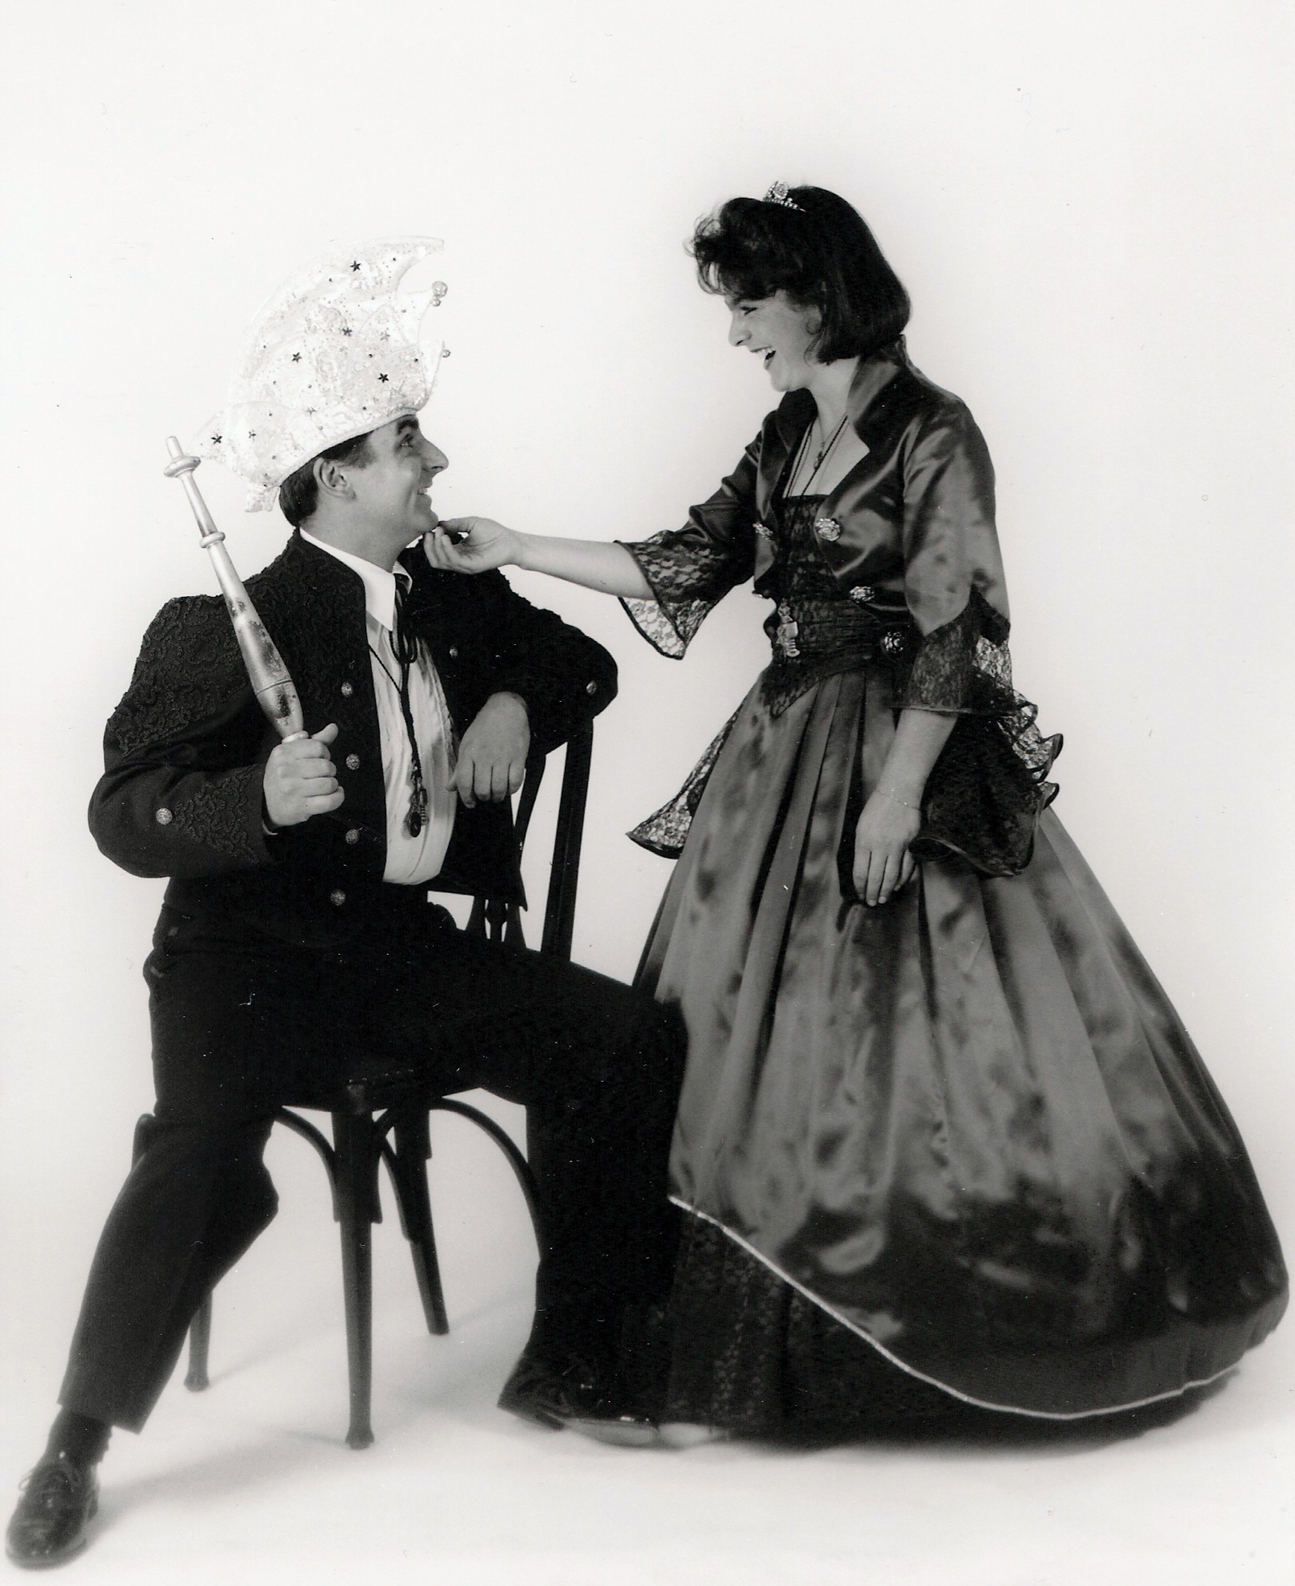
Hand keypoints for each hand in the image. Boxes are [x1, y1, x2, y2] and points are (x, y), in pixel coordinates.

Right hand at [263, 723, 343, 828]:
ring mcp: (293, 790)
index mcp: (284, 753)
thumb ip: (315, 740)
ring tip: (325, 785)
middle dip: (329, 771)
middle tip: (322, 775)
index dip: (325, 754)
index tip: (319, 759)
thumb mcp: (292, 754)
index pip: (319, 747)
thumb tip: (333, 728)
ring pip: (330, 783)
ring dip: (333, 785)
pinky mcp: (301, 807)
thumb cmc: (283, 776)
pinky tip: (334, 794)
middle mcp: (286, 770)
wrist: (267, 804)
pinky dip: (338, 797)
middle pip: (326, 766)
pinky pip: (330, 801)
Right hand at [424, 518, 522, 574]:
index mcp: (458, 552)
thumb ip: (454, 524)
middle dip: (429, 546)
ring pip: (441, 562)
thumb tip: (438, 525)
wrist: (511, 540)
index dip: (429, 542)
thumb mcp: (470, 523)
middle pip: (435, 561)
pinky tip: (445, 537)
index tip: (430, 528)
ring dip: (436, 546)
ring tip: (439, 533)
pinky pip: (454, 560)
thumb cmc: (494, 532)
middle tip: (431, 532)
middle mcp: (460, 561)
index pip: (436, 553)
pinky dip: (446, 548)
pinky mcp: (472, 567)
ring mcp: (465, 565)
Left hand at [451, 692, 529, 807]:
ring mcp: (502, 757)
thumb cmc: (485, 727)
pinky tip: (508, 787)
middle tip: (485, 796)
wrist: (506, 710)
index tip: (471, 803)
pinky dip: (511, 789)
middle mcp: (484, 756)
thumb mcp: (467, 744)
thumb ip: (459, 768)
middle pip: (482, 789)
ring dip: (497, 797)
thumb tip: (450, 788)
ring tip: (497, 795)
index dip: (466, 798)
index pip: (464, 783)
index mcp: (469, 753)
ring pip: (498, 788)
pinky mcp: (518, 757)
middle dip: (483, 798)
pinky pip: (515, 782)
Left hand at [852, 789, 919, 906]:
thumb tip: (863, 870)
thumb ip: (861, 848)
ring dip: (886, 891)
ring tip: (883, 899)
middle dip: (872, 893)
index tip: (860, 894)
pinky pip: (907, 868)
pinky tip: (897, 886)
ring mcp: (898, 846)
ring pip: (892, 876)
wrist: (899, 793)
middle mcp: (880, 846)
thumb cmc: (876, 808)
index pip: (860, 872)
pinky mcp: (911, 844)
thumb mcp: (861, 826)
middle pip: (875, 878)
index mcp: (864, 841)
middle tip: (871, 902)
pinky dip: (902, 879)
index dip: (860, 887)